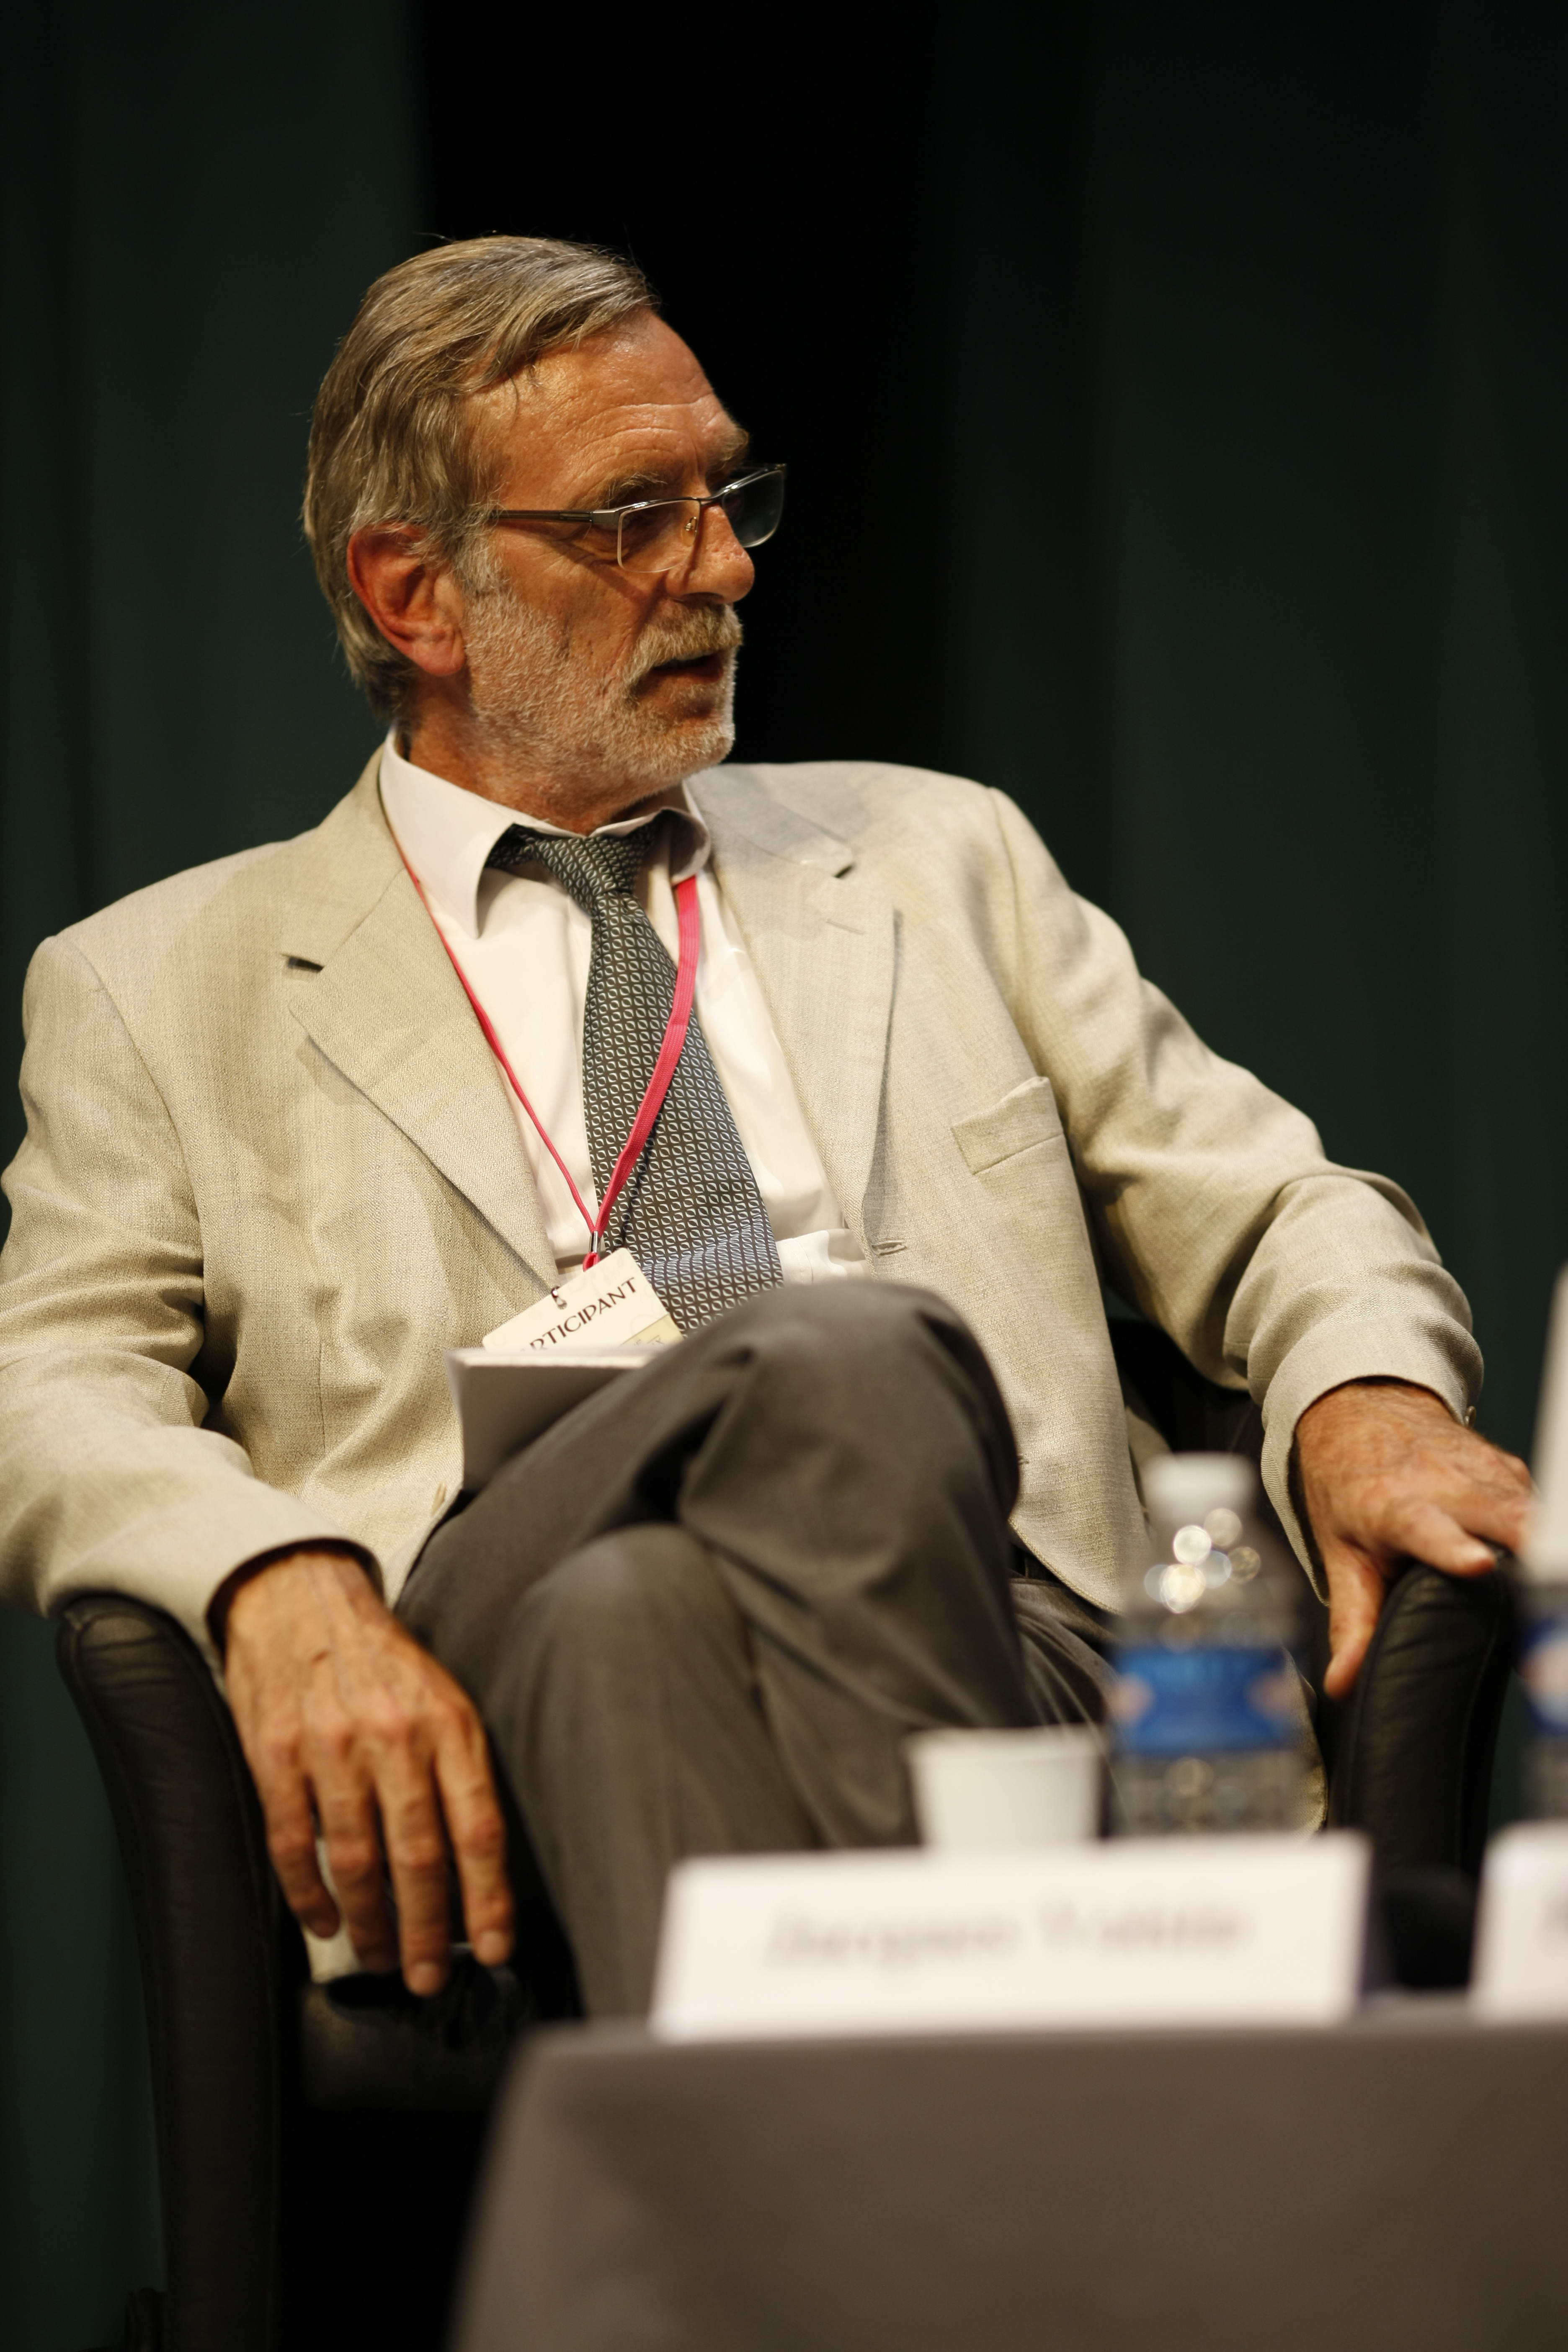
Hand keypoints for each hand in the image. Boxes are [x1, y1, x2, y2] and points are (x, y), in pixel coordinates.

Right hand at [222, 1549, 513, 1992]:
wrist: (300, 1593)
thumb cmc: (381, 1658)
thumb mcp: (442, 1696)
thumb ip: (459, 1770)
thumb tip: (477, 1864)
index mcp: (447, 1723)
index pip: (478, 1828)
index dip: (488, 1898)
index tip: (495, 1948)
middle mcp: (393, 1737)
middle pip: (419, 1857)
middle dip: (428, 1931)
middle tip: (429, 1976)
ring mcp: (330, 1747)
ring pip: (357, 1862)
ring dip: (370, 1925)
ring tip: (381, 1957)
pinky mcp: (276, 1756)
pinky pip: (295, 1845)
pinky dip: (310, 1897)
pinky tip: (325, 1923)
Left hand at [1294, 1380, 1532, 1700]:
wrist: (1364, 1409)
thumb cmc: (1349, 1482)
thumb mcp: (1341, 1551)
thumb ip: (1354, 1619)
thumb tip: (1345, 1682)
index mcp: (1396, 1507)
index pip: (1428, 1528)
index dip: (1453, 1548)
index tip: (1477, 1564)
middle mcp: (1445, 1485)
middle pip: (1507, 1521)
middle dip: (1535, 1558)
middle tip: (1543, 1602)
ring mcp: (1485, 1474)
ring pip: (1534, 1516)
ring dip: (1544, 1553)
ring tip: (1545, 1599)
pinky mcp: (1512, 1471)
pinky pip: (1539, 1509)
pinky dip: (1542, 1539)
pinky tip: (1537, 1565)